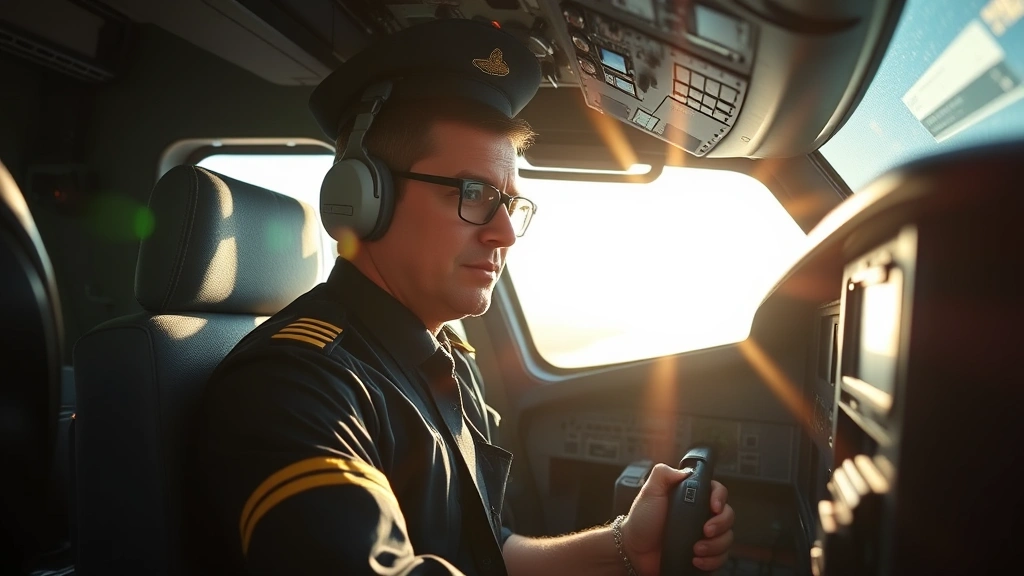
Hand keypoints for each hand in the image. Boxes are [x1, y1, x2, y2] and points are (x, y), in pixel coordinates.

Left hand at [620, 463, 734, 574]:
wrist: (634, 551)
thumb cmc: (641, 521)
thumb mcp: (649, 492)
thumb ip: (663, 474)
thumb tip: (685, 471)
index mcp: (692, 498)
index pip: (718, 492)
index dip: (720, 498)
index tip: (714, 507)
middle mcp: (701, 516)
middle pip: (728, 516)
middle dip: (720, 525)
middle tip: (705, 531)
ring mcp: (704, 537)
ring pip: (727, 539)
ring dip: (716, 546)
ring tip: (696, 549)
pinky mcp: (704, 555)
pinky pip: (720, 558)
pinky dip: (712, 561)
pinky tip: (697, 560)